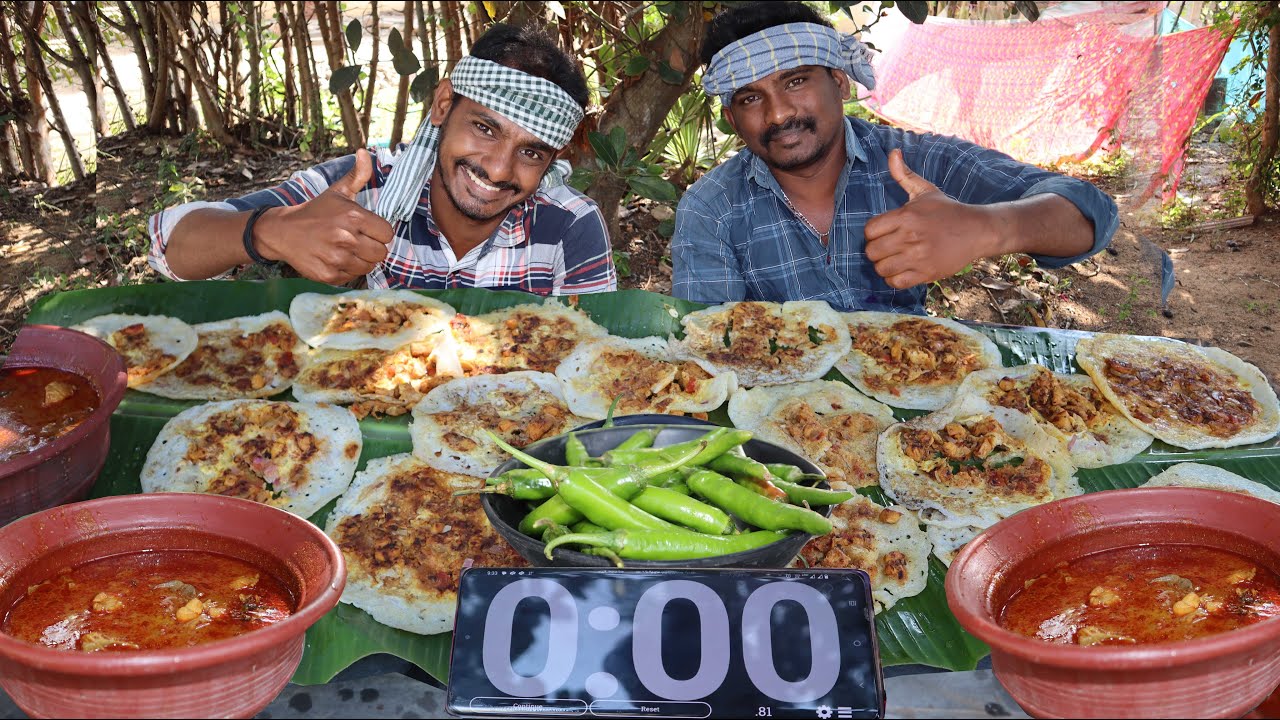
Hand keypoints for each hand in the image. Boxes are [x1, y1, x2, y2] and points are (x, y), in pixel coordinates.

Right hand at [255, 149, 394, 284]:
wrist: (282, 231)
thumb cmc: (316, 211)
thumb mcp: (337, 191)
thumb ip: (357, 175)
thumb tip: (366, 152)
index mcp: (353, 216)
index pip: (387, 234)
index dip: (379, 233)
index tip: (368, 230)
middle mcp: (346, 238)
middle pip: (381, 253)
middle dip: (372, 248)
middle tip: (357, 242)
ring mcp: (336, 258)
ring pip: (368, 267)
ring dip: (360, 260)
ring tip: (345, 250)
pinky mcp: (328, 275)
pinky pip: (352, 277)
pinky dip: (346, 271)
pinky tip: (334, 259)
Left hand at [863, 149, 1000, 289]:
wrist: (977, 230)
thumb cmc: (947, 210)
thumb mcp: (926, 190)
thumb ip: (904, 175)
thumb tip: (893, 153)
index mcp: (906, 216)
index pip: (869, 230)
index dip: (872, 233)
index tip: (883, 233)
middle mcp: (910, 237)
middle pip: (872, 252)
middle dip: (876, 251)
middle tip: (887, 248)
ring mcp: (918, 257)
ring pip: (881, 269)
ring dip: (884, 266)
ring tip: (894, 259)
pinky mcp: (926, 273)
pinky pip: (896, 283)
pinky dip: (894, 279)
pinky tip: (902, 270)